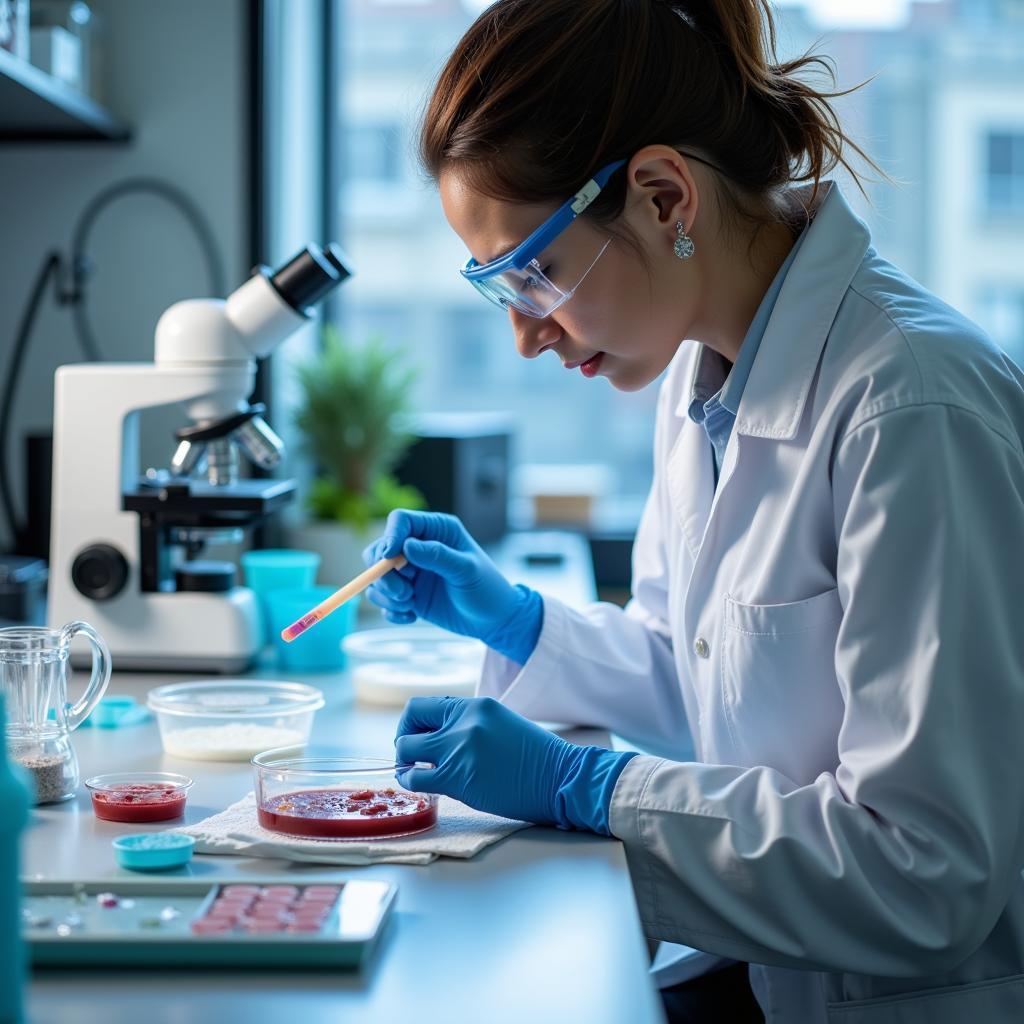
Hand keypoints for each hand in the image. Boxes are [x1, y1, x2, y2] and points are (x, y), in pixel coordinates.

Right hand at [362, 509, 541, 664]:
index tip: (389, 557)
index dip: (390, 536)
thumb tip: (406, 546)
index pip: (400, 521)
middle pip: (379, 550)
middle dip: (383, 573)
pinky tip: (412, 617)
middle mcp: (418, 548)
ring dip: (387, 594)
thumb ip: (438, 556)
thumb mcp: (466, 570)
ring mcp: (410, 572)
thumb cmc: (486, 589)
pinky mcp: (407, 595)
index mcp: (436, 530)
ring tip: (411, 605)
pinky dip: (391, 610)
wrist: (493, 621)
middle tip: (403, 593)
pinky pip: (383, 600)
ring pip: (377, 577)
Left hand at [394, 696, 637, 834]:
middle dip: (403, 744)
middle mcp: (464, 721)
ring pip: (406, 751)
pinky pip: (417, 777)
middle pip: (408, 726)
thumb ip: (470, 725)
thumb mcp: (501, 723)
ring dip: (405, 764)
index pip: (422, 706)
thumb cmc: (536, 756)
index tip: (415, 737)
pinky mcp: (457, 777)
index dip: (410, 723)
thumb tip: (440, 737)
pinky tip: (422, 785)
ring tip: (415, 773)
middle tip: (411, 758)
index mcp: (475, 706)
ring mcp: (459, 748)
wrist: (560, 777)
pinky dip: (412, 781)